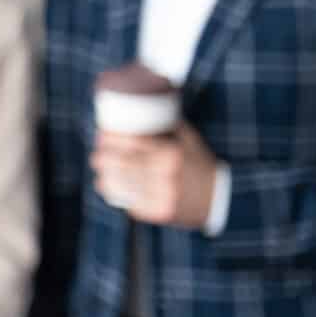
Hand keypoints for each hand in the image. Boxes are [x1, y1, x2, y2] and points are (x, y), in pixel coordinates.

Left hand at [92, 124, 218, 228]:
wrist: (219, 198)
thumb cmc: (200, 164)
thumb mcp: (190, 140)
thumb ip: (170, 124)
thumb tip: (145, 104)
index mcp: (172, 152)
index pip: (133, 142)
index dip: (112, 138)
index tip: (102, 135)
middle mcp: (166, 173)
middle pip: (122, 163)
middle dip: (102, 157)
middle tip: (96, 154)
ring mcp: (162, 195)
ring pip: (122, 184)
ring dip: (105, 177)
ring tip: (99, 171)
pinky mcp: (159, 212)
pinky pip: (130, 202)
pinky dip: (116, 194)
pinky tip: (108, 187)